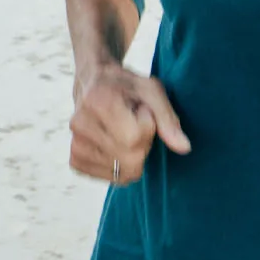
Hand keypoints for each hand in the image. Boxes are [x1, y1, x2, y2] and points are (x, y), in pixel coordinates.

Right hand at [69, 65, 190, 185]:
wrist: (93, 81)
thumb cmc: (126, 85)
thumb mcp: (152, 90)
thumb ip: (168, 118)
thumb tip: (184, 148)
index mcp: (99, 101)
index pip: (134, 138)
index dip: (148, 127)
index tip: (141, 111)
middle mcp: (81, 123)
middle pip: (129, 160)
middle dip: (142, 146)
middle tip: (134, 125)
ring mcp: (75, 142)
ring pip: (120, 173)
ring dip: (130, 157)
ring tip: (123, 133)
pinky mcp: (74, 158)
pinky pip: (106, 178)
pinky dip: (118, 168)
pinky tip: (116, 148)